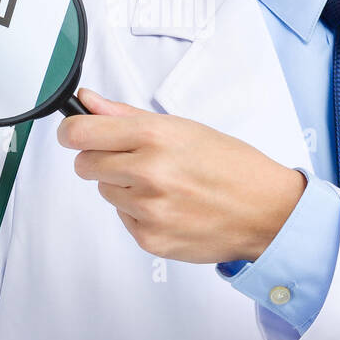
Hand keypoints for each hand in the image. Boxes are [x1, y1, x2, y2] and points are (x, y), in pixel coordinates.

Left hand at [57, 88, 305, 263]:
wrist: (266, 212)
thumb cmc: (232, 166)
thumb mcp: (183, 128)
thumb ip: (126, 116)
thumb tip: (88, 101)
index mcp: (155, 136)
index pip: (80, 133)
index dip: (72, 132)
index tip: (75, 133)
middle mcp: (148, 172)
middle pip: (85, 164)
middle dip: (101, 159)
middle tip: (133, 160)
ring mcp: (147, 209)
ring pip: (104, 192)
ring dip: (122, 186)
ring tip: (163, 184)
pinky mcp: (149, 238)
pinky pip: (123, 218)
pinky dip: (138, 212)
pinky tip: (169, 206)